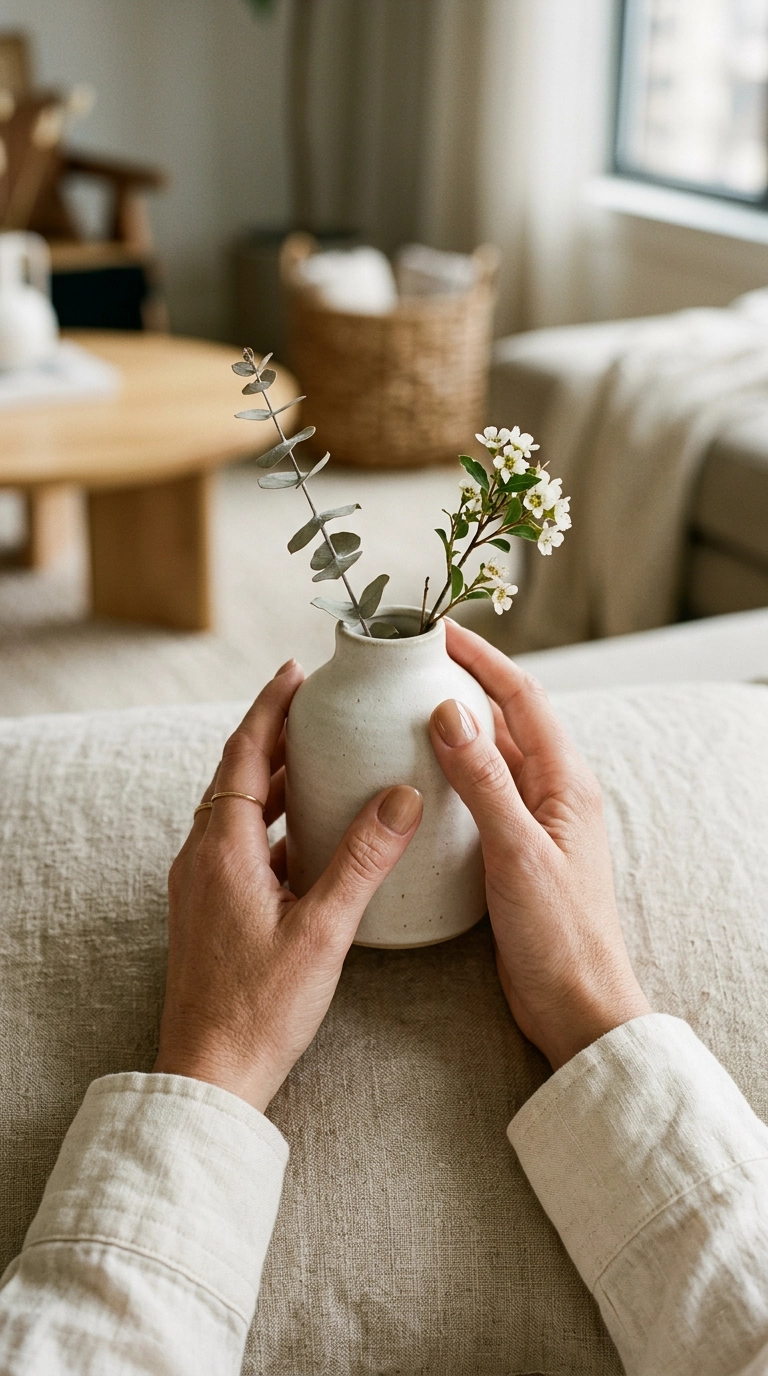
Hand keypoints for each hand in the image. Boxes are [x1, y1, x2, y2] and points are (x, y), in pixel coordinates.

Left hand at [154, 659, 422, 1111]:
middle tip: (318, 707)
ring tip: (320, 758)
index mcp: (222, 848)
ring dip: (274, 779)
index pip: (244, 753)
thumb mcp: (323, 929)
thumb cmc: (260, 1009)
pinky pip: (240, 844)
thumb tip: (401, 796)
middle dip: (275, 735)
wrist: (210, 1075)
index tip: (297, 671)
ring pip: (237, 810)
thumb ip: (362, 859)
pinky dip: (273, 822)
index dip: (270, 706)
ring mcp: (201, 884)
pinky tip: (311, 834)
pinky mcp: (210, 909)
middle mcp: (202, 856)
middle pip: (237, 774)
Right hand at [429, 622, 649, 1069]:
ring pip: (489, 758)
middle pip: (505, 720)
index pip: (523, 698)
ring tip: (397, 711)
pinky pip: (477, 797)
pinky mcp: (509, 853)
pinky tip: (409, 782)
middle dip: (461, 685)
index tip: (438, 633)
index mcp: (565, 782)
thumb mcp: (516, 852)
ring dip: (451, 731)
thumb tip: (450, 711)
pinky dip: (447, 777)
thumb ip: (485, 781)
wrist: (575, 1006)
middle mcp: (551, 794)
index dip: (483, 659)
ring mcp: (531, 824)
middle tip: (407, 668)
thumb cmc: (559, 935)